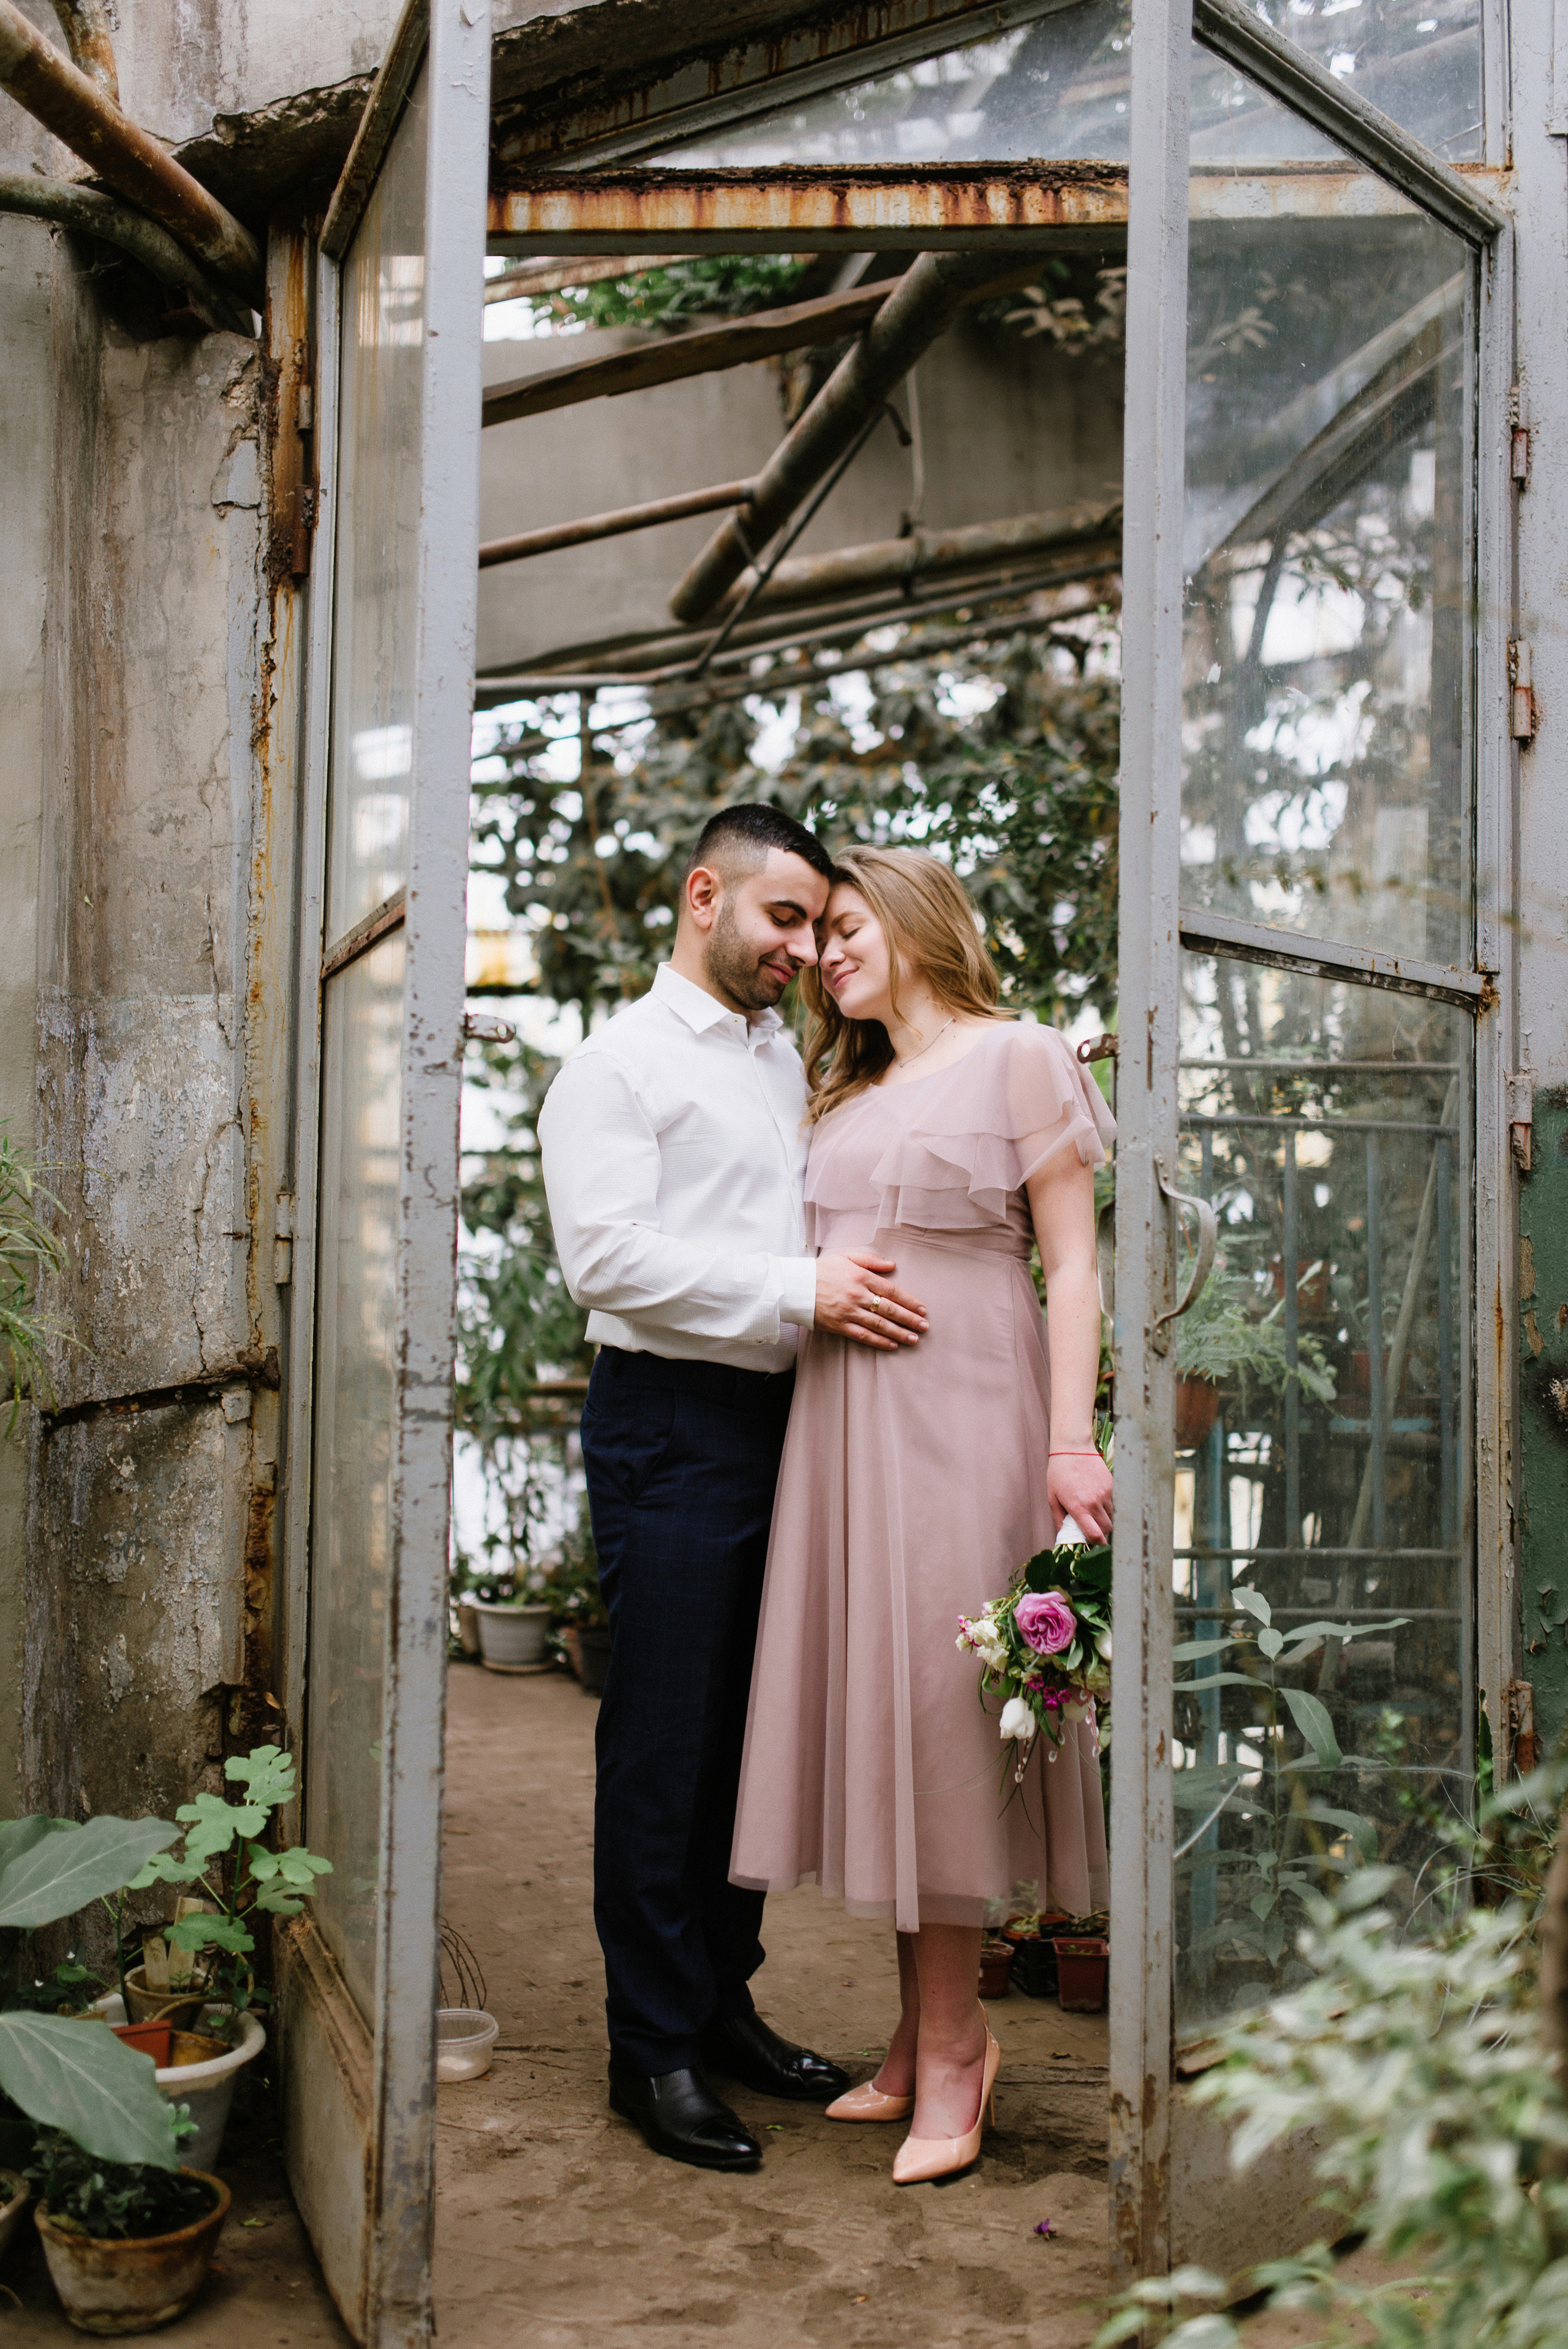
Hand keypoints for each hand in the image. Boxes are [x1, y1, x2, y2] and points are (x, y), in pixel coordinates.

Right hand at [813, 1251, 927, 1350]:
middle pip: (889, 1309)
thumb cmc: (820, 1270)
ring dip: (899, 1332)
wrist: (794, 1286)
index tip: (922, 1308)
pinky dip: (879, 1341)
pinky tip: (892, 1345)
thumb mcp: (845, 1257)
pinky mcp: (839, 1326)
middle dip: (909, 1319)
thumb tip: (892, 1265)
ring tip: (914, 1339)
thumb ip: (870, 1260)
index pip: (891, 1290)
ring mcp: (848, 1312)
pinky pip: (863, 1335)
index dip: (909, 1300)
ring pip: (879, 1324)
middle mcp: (857, 1295)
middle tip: (925, 1326)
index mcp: (860, 1276)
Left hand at [1046, 1449, 1112, 1543]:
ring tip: (1094, 1513)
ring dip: (1105, 1519)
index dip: (1097, 1543)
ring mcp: (1106, 1493)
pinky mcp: (1112, 1485)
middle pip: (1107, 1528)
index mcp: (1079, 1507)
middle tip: (1093, 1530)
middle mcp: (1095, 1502)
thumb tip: (1063, 1536)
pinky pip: (1114, 1503)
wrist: (1073, 1447)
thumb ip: (1059, 1518)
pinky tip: (1097, 1500)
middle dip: (1102, 1533)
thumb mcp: (1053, 1497)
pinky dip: (1108, 1506)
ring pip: (1112, 1516)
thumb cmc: (1059, 1472)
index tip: (1094, 1545)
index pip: (1095, 1534)